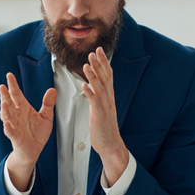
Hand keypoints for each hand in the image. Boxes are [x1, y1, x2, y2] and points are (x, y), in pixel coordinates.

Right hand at [0, 72, 56, 190]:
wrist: (34, 150)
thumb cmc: (37, 133)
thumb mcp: (46, 117)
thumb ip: (48, 104)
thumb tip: (52, 90)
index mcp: (23, 108)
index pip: (17, 95)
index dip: (13, 86)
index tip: (9, 76)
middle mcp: (17, 116)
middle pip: (9, 103)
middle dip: (5, 95)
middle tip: (2, 86)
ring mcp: (15, 126)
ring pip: (7, 117)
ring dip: (4, 111)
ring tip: (3, 104)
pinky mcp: (15, 137)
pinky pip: (11, 132)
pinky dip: (8, 128)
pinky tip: (7, 124)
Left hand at [82, 47, 128, 184]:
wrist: (110, 144)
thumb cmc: (104, 127)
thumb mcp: (103, 107)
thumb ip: (100, 95)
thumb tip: (95, 84)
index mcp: (109, 96)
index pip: (107, 75)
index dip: (103, 62)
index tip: (99, 50)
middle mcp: (109, 99)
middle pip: (105, 78)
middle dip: (99, 64)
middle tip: (93, 51)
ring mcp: (105, 106)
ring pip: (100, 87)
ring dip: (93, 75)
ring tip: (87, 64)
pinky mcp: (99, 115)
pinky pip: (94, 102)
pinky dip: (89, 92)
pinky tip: (84, 85)